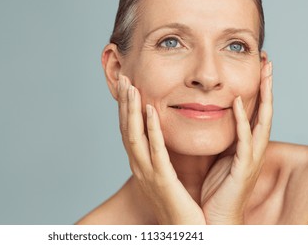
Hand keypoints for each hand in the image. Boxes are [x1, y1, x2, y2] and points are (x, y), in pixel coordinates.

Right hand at [117, 75, 204, 223]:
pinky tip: (150, 111)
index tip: (127, 87)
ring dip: (132, 110)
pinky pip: (156, 151)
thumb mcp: (163, 176)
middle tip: (123, 79)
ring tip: (131, 87)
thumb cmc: (177, 204)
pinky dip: (151, 129)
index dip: (125, 109)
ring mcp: (148, 173)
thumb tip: (158, 139)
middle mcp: (139, 166)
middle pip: (126, 129)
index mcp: (140, 164)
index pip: (129, 131)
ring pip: (134, 136)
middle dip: (124, 104)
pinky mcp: (162, 180)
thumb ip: (159, 156)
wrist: (184, 232)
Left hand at [200, 61, 272, 223]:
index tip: (256, 67)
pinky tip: (236, 103)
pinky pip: (244, 140)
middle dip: (267, 85)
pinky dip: (241, 121)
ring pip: (262, 121)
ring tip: (263, 72)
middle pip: (265, 110)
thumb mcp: (221, 157)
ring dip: (263, 96)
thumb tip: (214, 118)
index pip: (255, 111)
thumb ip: (223, 138)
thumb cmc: (218, 189)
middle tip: (267, 60)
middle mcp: (254, 148)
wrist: (216, 217)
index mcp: (247, 145)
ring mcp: (251, 157)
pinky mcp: (243, 167)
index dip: (259, 89)